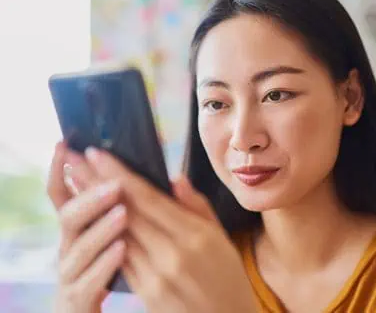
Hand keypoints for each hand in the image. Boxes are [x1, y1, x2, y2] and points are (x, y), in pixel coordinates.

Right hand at [47, 143, 126, 312]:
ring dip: (100, 228)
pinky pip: (86, 282)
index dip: (59, 170)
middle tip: (115, 183)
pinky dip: (104, 264)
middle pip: (69, 216)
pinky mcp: (76, 300)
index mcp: (77, 228)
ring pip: (78, 248)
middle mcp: (68, 246)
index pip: (61, 194)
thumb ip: (118, 208)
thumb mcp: (113, 235)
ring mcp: (70, 274)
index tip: (64, 145)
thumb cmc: (107, 269)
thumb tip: (123, 175)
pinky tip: (122, 250)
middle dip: (89, 196)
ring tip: (123, 212)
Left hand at [78, 147, 257, 312]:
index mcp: (195, 235)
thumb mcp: (223, 238)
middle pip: (126, 212)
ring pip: (118, 235)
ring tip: (75, 185)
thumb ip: (197, 207)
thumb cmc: (229, 277)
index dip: (118, 174)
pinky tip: (92, 220)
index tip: (97, 154)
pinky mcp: (146, 294)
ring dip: (93, 207)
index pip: (148, 198)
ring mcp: (156, 276)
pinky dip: (106, 237)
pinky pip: (121, 259)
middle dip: (96, 184)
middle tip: (74, 160)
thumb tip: (175, 179)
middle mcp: (173, 254)